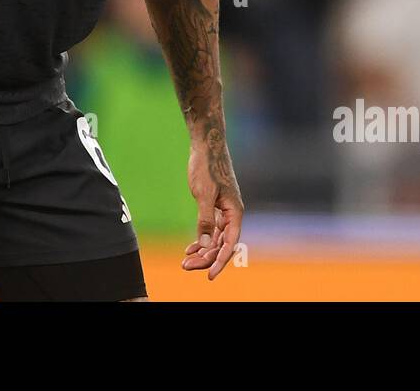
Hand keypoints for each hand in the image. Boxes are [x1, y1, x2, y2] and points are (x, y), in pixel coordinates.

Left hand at [181, 136, 243, 279]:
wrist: (206, 144)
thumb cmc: (207, 166)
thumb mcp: (203, 194)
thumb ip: (204, 220)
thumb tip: (205, 244)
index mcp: (234, 212)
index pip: (230, 244)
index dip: (220, 261)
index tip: (209, 275)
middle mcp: (231, 214)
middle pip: (221, 244)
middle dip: (206, 258)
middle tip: (186, 266)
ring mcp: (223, 210)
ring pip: (215, 238)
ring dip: (202, 251)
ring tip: (185, 261)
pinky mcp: (214, 205)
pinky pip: (210, 229)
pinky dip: (201, 239)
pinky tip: (190, 248)